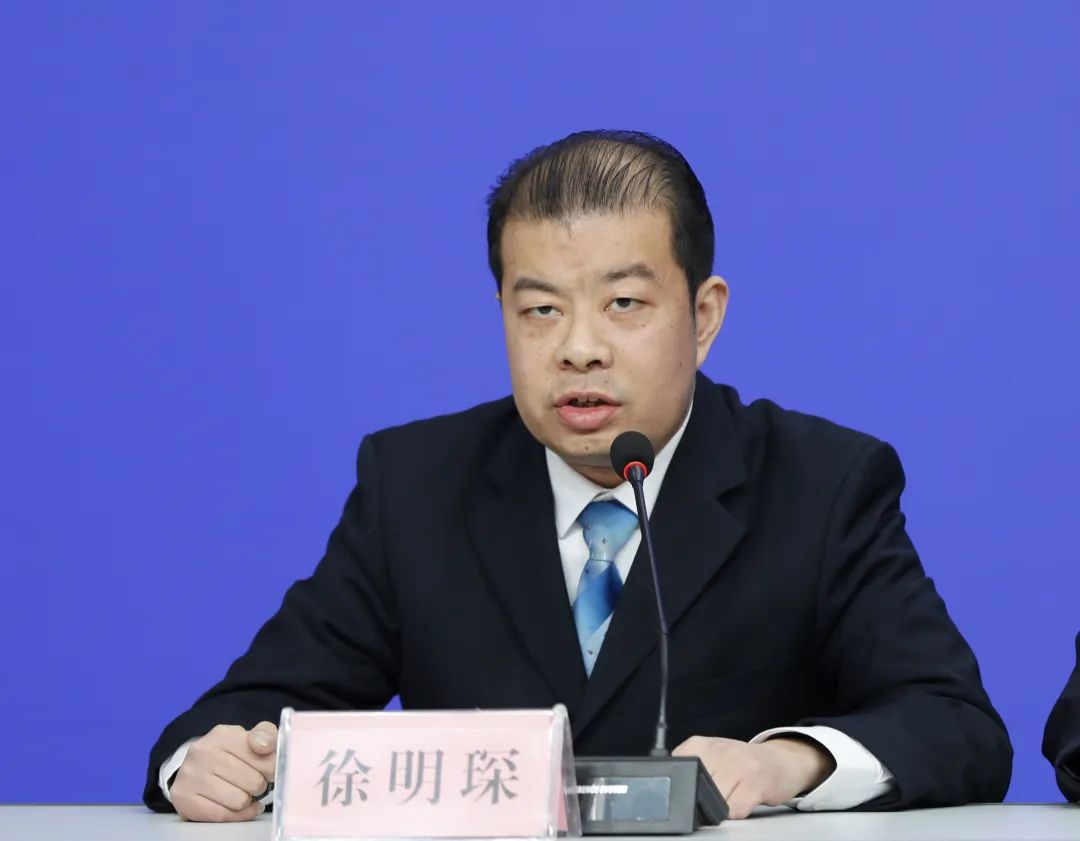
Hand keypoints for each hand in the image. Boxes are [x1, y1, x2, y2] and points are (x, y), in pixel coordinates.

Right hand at [170, 721, 277, 821]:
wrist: (196, 769)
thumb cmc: (231, 754)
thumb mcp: (249, 738)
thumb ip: (265, 735)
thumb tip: (264, 746)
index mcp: (222, 734)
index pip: (262, 754)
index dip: (271, 768)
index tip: (270, 772)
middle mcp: (202, 752)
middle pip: (253, 781)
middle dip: (259, 786)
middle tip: (255, 784)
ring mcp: (190, 776)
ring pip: (239, 801)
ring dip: (247, 801)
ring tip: (243, 794)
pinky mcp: (183, 799)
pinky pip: (223, 816)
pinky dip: (237, 815)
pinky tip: (239, 808)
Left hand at [672, 735, 834, 818]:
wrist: (780, 760)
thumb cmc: (741, 762)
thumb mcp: (710, 756)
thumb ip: (690, 769)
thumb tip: (672, 792)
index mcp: (699, 745)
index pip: (677, 773)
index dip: (684, 789)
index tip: (693, 790)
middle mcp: (717, 751)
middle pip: (695, 790)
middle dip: (704, 798)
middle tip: (719, 792)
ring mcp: (736, 765)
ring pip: (714, 802)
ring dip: (723, 807)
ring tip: (733, 794)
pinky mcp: (754, 783)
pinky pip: (734, 811)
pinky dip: (737, 813)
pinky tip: (744, 800)